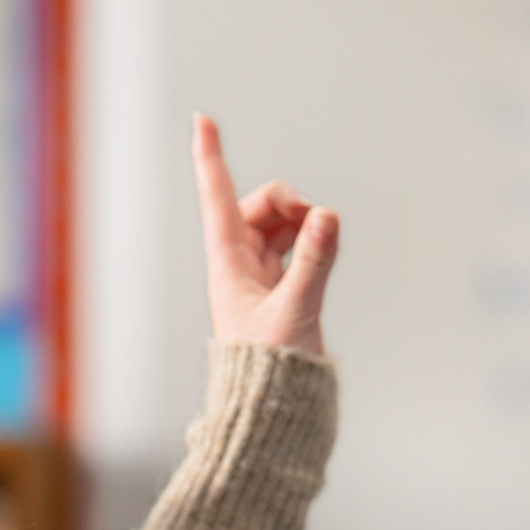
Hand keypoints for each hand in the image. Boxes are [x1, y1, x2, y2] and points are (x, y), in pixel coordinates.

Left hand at [193, 114, 339, 357]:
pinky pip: (294, 247)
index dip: (210, 158)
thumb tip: (326, 216)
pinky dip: (310, 242)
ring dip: (302, 222)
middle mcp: (239, 266)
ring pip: (278, 226)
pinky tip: (323, 251)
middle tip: (315, 220)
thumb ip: (314, 263)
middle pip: (257, 206)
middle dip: (287, 202)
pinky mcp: (281, 290)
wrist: (274, 410)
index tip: (202, 119)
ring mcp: (259, 277)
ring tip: (322, 242)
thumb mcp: (296, 312)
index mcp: (228, 266)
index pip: (218, 199)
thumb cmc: (271, 371)